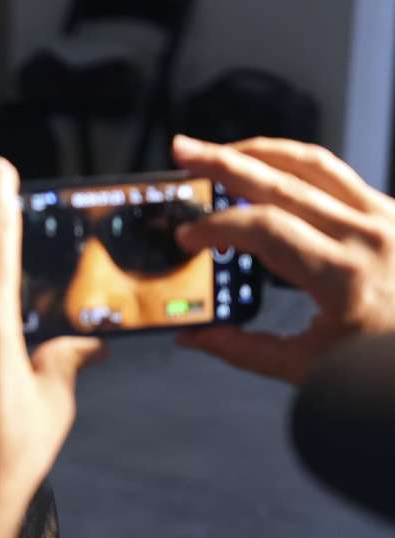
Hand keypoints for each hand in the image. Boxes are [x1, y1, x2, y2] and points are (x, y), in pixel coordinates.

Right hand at [173, 135, 394, 382]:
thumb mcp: (310, 366)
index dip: (217, 227)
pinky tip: (266, 164)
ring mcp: (383, 217)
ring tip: (220, 151)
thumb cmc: (381, 360)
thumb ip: (245, 349)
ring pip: (311, 163)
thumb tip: (194, 336)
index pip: (265, 230)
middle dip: (223, 164)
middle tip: (184, 152)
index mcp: (343, 278)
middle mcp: (365, 237)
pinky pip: (334, 173)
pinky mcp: (389, 210)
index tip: (188, 237)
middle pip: (280, 183)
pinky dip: (293, 163)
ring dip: (258, 151)